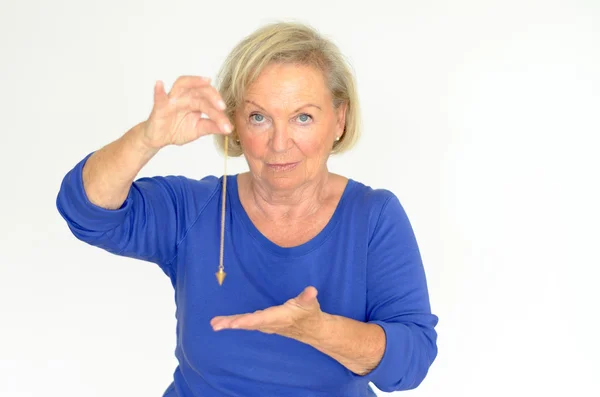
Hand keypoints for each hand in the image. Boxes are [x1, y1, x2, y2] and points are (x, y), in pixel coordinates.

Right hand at [141, 76, 232, 148]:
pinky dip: (159, 90)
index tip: (228, 126)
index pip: (211, 102)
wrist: (159, 138)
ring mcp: (172, 100)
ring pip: (183, 85)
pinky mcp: (159, 107)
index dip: (220, 113)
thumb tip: (228, 128)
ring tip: (205, 81)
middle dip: (213, 96)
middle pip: (201, 90)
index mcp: (196, 101)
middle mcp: (186, 97)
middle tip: (222, 106)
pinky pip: (159, 97)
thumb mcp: (198, 129)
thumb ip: (212, 127)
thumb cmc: (177, 129)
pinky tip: (159, 84)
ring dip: (194, 81)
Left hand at [210, 286, 324, 341]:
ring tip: (214, 324)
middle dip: (233, 323)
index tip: (234, 323)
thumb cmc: (309, 314)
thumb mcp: (310, 305)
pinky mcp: (263, 323)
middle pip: (249, 324)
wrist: (311, 330)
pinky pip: (246, 323)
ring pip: (245, 324)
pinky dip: (234, 322)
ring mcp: (265, 324)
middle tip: (217, 325)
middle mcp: (269, 323)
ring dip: (230, 323)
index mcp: (279, 317)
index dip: (248, 321)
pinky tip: (223, 322)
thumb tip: (311, 290)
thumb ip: (308, 297)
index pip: (262, 319)